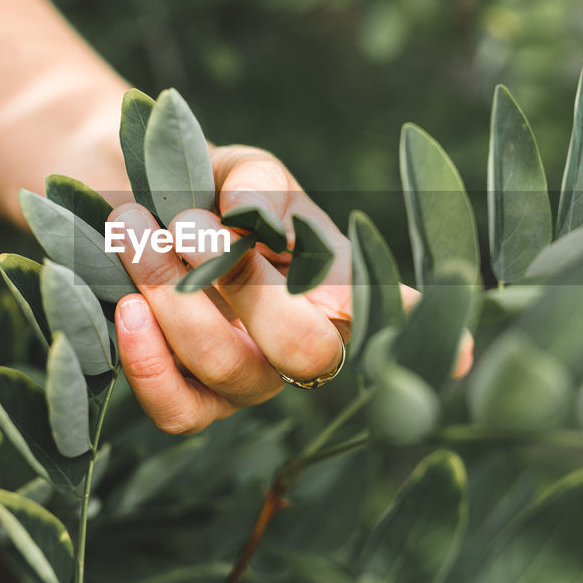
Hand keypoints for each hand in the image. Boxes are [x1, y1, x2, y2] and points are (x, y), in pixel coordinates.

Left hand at [109, 145, 472, 433]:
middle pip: (311, 352)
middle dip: (249, 290)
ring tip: (135, 232)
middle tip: (189, 226)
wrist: (122, 202)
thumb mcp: (236, 169)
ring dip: (177, 299)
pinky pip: (179, 413)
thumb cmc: (200, 184)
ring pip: (234, 371)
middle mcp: (305, 338)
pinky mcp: (192, 403)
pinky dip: (149, 363)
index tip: (460, 352)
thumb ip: (259, 184)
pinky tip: (129, 310)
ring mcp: (251, 380)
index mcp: (334, 280)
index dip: (432, 337)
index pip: (392, 312)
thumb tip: (257, 216)